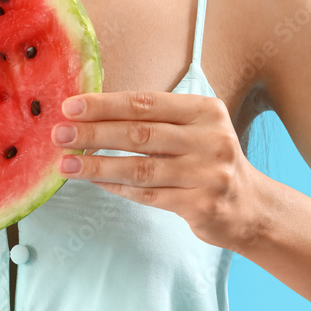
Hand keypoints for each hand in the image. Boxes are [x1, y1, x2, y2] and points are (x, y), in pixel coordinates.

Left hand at [51, 90, 263, 251]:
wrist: (250, 206)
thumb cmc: (207, 158)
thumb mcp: (193, 127)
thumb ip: (153, 118)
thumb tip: (90, 113)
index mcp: (204, 110)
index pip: (145, 103)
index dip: (105, 104)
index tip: (70, 107)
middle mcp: (210, 139)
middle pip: (140, 133)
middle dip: (94, 133)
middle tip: (60, 134)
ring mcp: (207, 174)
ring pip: (140, 168)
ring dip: (97, 166)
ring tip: (66, 164)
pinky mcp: (201, 206)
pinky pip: (148, 194)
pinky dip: (117, 187)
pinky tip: (94, 181)